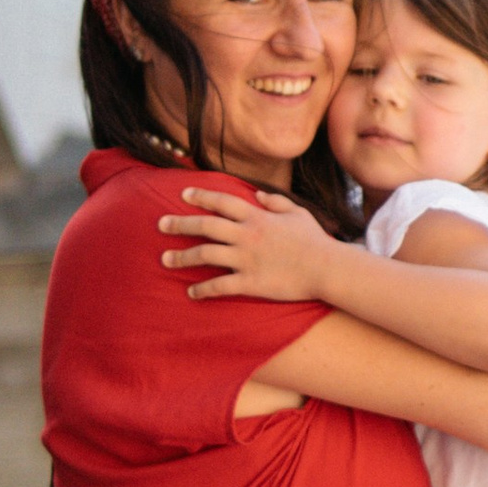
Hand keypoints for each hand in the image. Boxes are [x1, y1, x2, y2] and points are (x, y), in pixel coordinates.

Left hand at [157, 185, 335, 303]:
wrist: (327, 268)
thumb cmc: (315, 240)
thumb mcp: (297, 213)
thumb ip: (276, 202)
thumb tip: (258, 194)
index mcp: (257, 217)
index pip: (222, 202)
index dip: (200, 197)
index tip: (183, 195)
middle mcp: (247, 235)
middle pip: (205, 226)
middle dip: (180, 224)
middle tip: (160, 224)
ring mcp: (246, 259)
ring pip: (205, 254)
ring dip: (182, 257)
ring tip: (165, 260)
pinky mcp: (250, 283)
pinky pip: (219, 285)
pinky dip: (202, 289)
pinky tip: (191, 292)